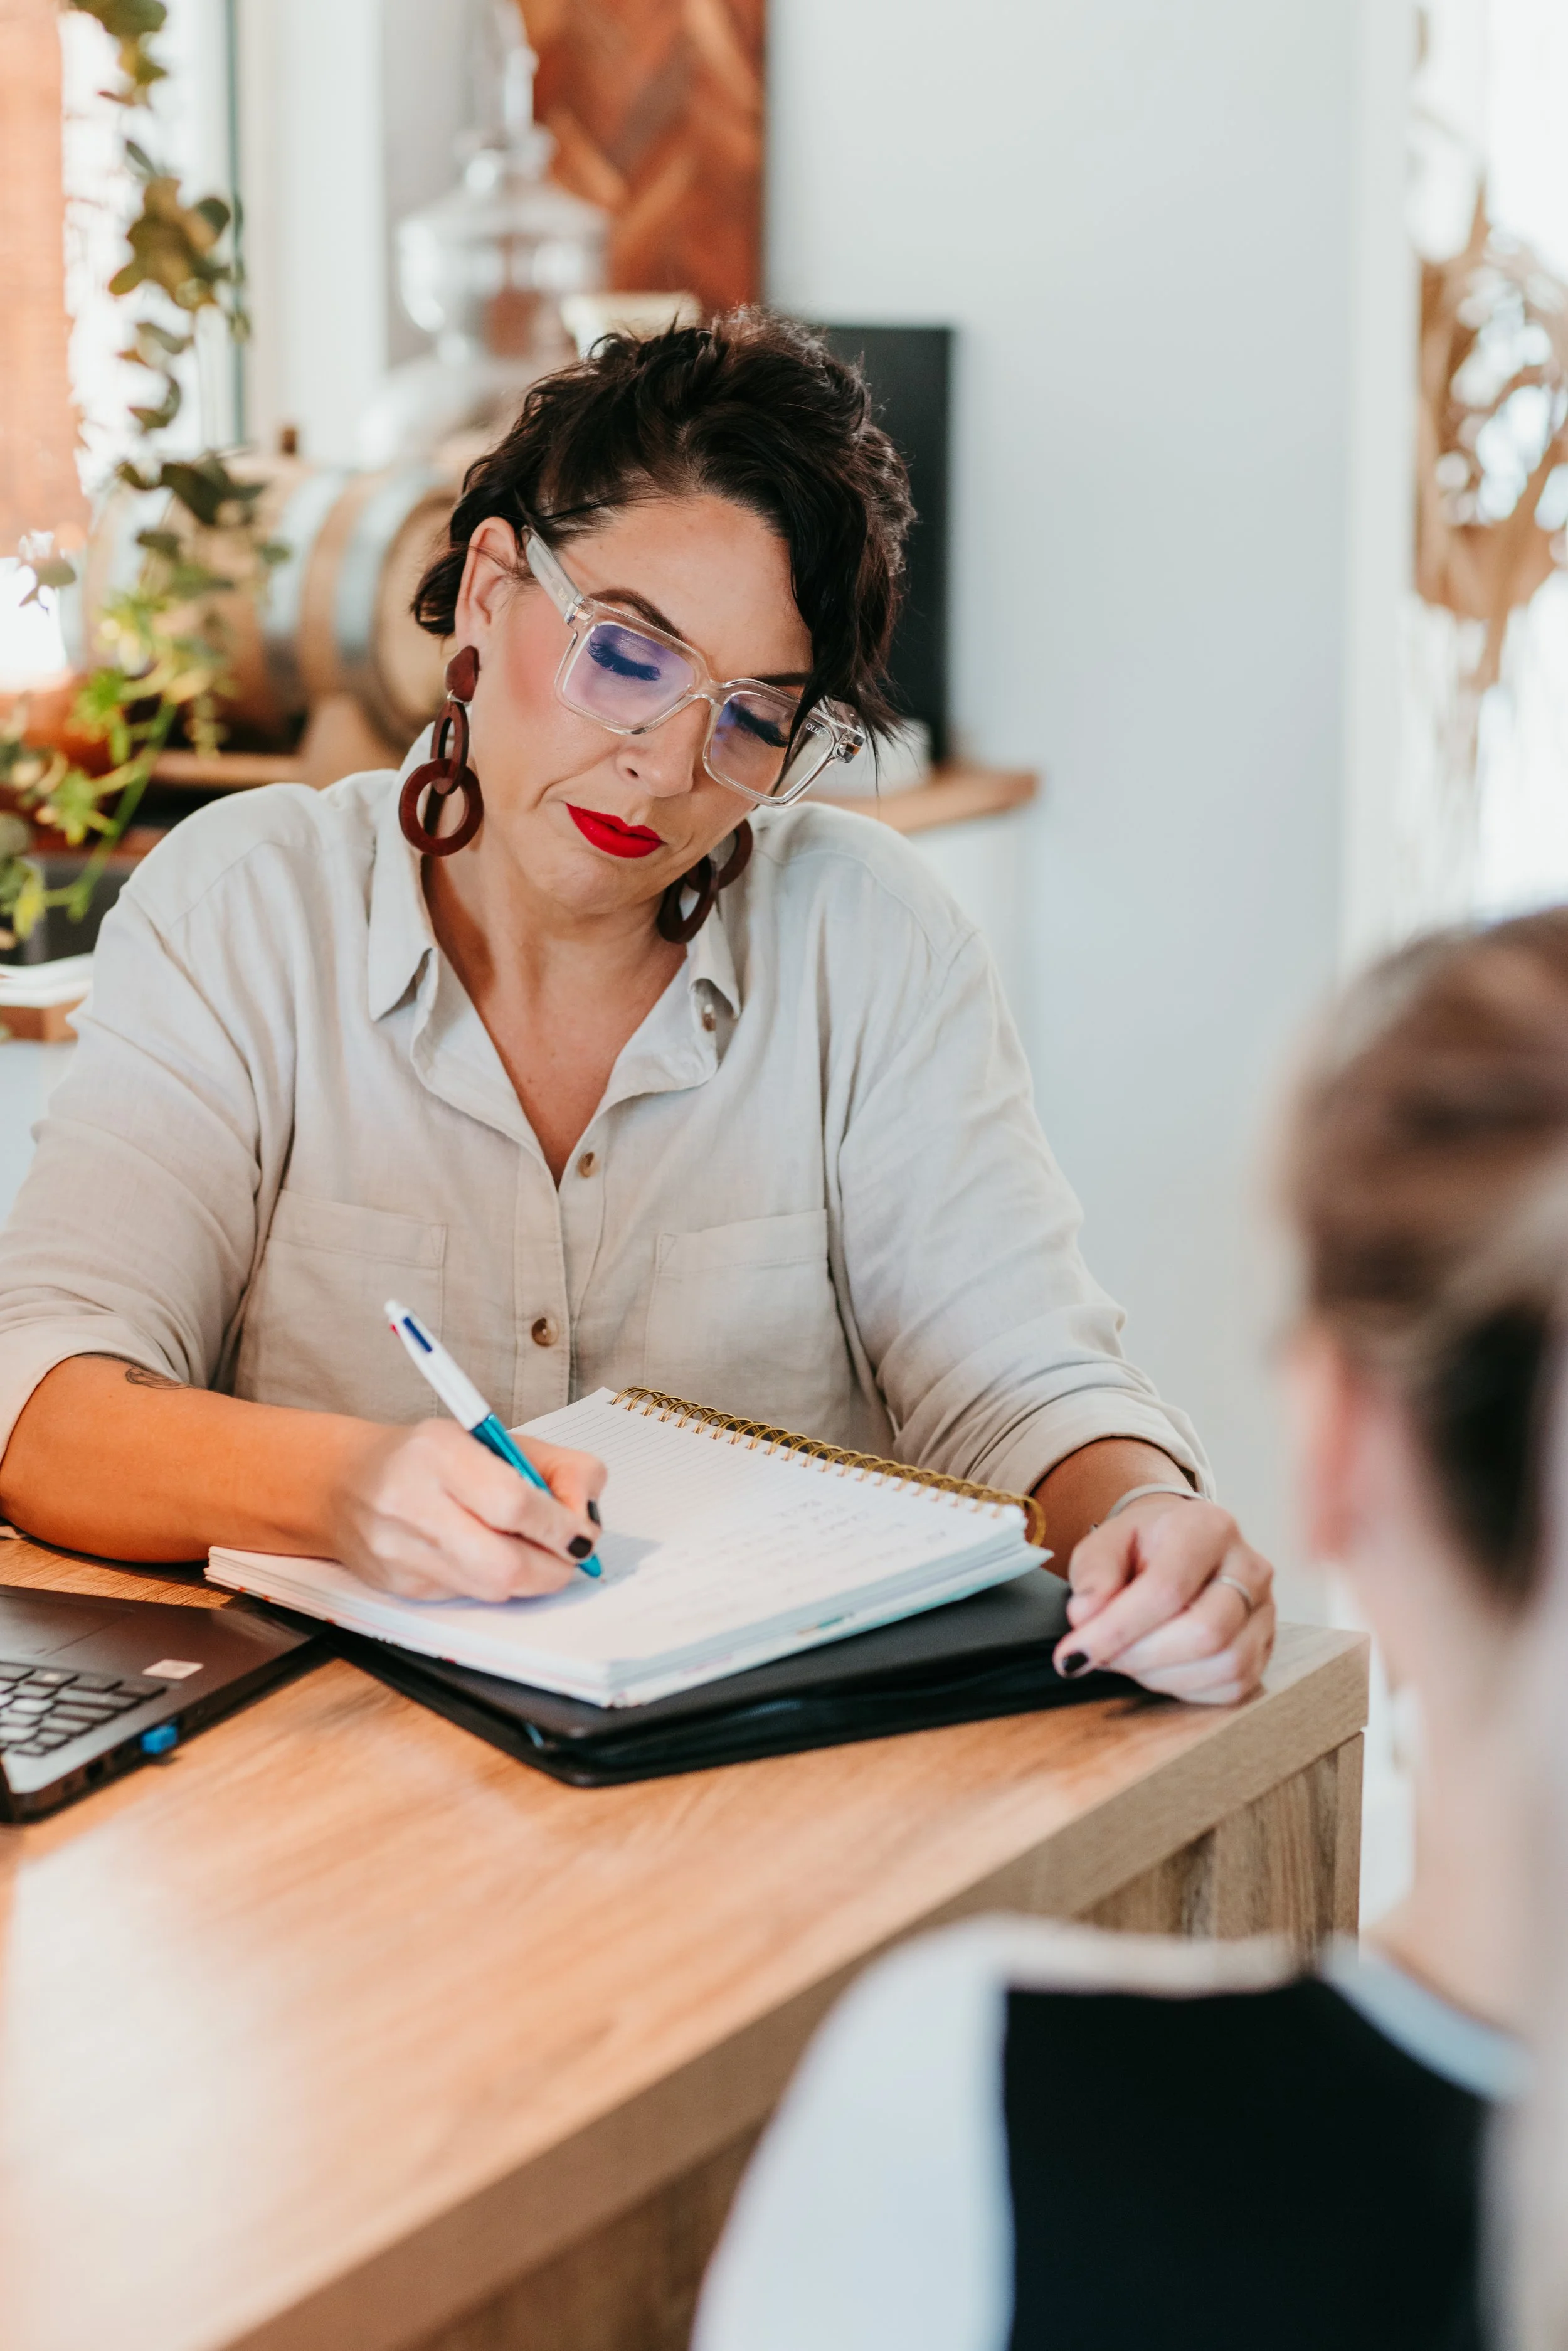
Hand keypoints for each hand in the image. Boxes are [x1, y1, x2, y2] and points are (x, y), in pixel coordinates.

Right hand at [326, 1420, 606, 1600]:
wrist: (344, 1482)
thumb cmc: (431, 1458)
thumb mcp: (496, 1439)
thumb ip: (557, 1467)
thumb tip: (587, 1517)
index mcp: (439, 1452)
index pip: (514, 1504)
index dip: (560, 1526)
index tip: (581, 1532)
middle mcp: (411, 1502)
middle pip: (504, 1565)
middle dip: (553, 1568)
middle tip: (568, 1555)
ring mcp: (399, 1551)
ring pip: (490, 1589)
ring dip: (530, 1579)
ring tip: (535, 1554)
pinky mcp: (398, 1586)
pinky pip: (467, 1596)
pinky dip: (493, 1583)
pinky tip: (487, 1556)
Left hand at [1052, 1495, 1275, 1703]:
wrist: (1182, 1544)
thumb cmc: (1144, 1545)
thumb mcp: (1106, 1542)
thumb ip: (1093, 1573)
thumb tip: (1086, 1616)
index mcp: (1209, 1527)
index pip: (1167, 1588)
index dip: (1116, 1628)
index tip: (1074, 1652)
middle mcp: (1249, 1566)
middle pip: (1206, 1632)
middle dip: (1140, 1656)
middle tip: (1100, 1656)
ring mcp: (1266, 1609)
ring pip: (1225, 1664)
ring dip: (1162, 1676)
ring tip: (1128, 1658)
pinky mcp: (1267, 1645)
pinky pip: (1233, 1685)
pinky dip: (1186, 1687)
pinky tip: (1158, 1667)